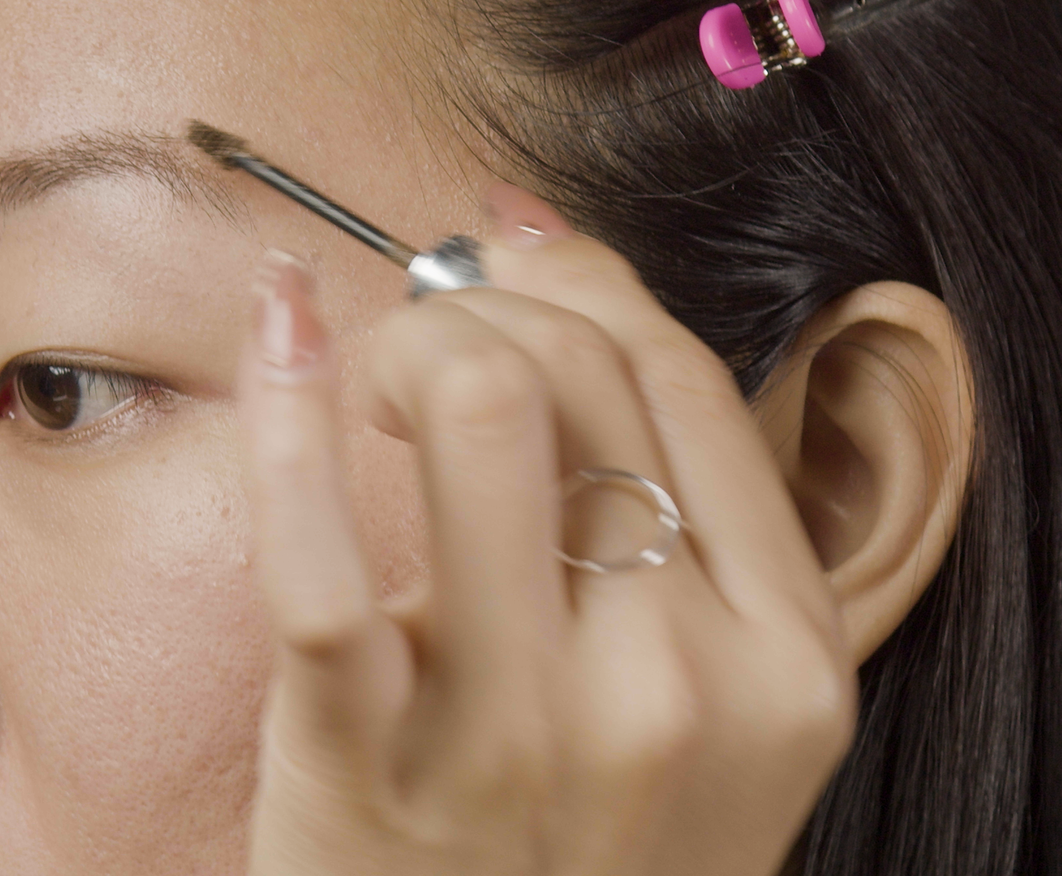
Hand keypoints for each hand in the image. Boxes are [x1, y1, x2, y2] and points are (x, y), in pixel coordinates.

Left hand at [235, 185, 856, 875]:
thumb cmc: (583, 857)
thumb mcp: (704, 714)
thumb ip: (671, 512)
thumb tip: (548, 246)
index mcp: (785, 665)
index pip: (688, 383)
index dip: (584, 282)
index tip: (509, 254)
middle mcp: (677, 692)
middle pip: (580, 375)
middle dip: (481, 302)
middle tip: (425, 335)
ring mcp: (523, 739)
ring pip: (477, 409)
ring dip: (404, 340)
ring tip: (368, 370)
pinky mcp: (370, 770)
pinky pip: (321, 552)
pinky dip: (288, 409)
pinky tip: (276, 328)